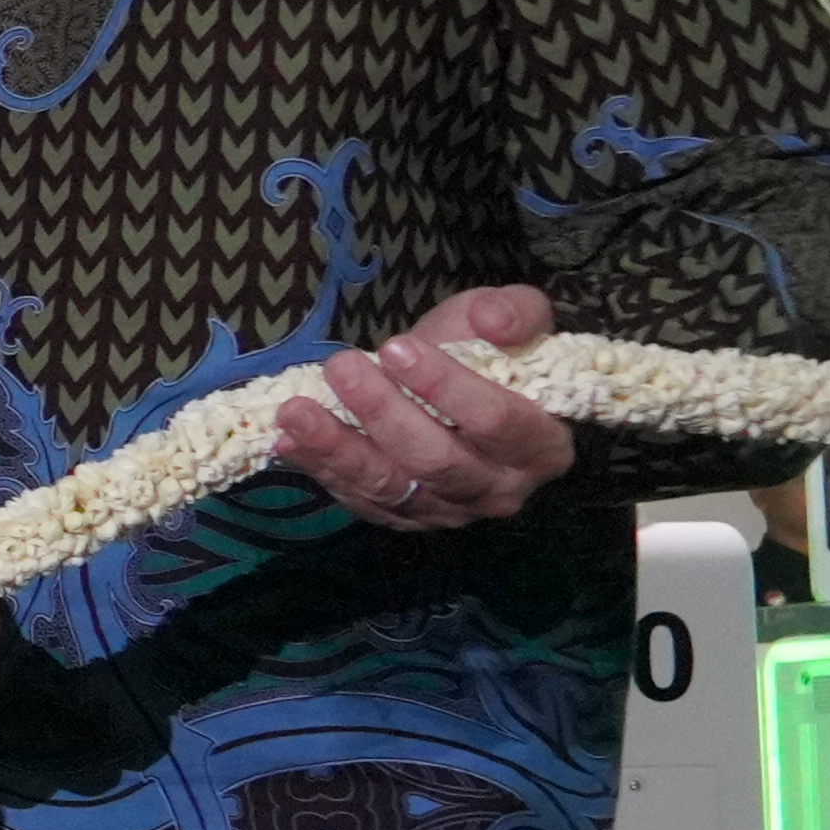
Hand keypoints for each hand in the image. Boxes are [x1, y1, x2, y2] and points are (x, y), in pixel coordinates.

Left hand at [273, 283, 577, 534]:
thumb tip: (494, 321)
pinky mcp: (402, 517)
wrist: (453, 388)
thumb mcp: (510, 317)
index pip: (495, 422)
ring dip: (338, 448)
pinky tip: (288, 439)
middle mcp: (499, 489)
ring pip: (390, 486)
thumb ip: (517, 313)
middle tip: (342, 367)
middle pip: (436, 459)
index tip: (396, 347)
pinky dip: (321, 468)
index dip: (445, 386)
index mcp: (541, 445)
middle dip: (383, 412)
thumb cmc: (488, 352)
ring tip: (296, 411)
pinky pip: (358, 498)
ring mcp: (448, 510)